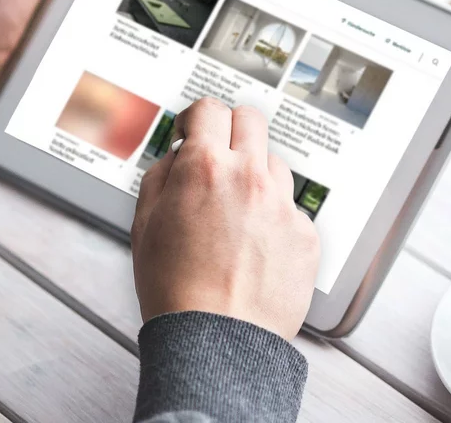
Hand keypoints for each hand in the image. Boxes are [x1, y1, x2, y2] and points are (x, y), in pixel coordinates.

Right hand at [131, 99, 320, 340]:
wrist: (218, 341)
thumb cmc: (177, 290)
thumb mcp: (145, 224)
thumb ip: (162, 176)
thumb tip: (179, 154)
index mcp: (206, 169)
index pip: (210, 110)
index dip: (197, 118)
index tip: (195, 131)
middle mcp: (250, 178)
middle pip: (251, 120)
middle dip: (232, 130)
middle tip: (221, 154)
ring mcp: (283, 204)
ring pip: (274, 165)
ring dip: (255, 176)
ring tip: (237, 215)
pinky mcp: (306, 233)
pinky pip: (291, 208)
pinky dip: (275, 218)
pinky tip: (257, 246)